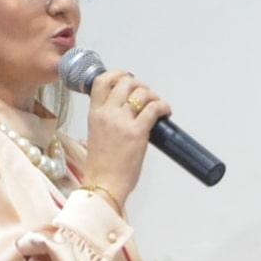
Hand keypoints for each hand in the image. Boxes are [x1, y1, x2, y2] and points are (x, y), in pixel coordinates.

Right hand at [80, 69, 170, 209]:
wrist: (103, 185)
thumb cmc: (101, 166)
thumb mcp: (96, 134)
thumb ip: (106, 119)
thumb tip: (126, 111)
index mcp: (95, 113)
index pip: (102, 81)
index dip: (117, 74)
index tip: (127, 79)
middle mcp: (107, 113)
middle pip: (126, 82)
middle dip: (140, 85)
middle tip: (147, 96)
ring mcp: (122, 122)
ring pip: (141, 92)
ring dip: (153, 96)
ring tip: (157, 106)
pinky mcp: (137, 133)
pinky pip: (154, 109)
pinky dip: (163, 106)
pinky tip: (165, 113)